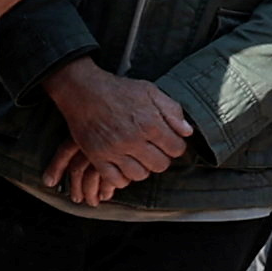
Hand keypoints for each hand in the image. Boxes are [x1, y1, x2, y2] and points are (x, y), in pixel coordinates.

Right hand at [45, 58, 193, 206]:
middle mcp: (133, 139)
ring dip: (142, 168)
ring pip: (139, 175)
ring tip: (137, 157)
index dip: (175, 146)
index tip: (168, 142)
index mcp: (150, 122)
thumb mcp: (150, 91)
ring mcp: (114, 150)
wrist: (83, 90)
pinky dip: (122, 177)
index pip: (176, 149)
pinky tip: (123, 166)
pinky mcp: (97, 157)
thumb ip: (172, 111)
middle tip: (153, 150)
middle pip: (160, 165)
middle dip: (160, 159)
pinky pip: (116, 180)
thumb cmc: (119, 90)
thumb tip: (187, 132)